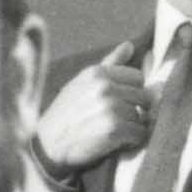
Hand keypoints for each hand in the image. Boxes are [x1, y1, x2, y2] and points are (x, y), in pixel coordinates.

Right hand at [34, 51, 148, 174]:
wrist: (48, 145)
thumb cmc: (66, 114)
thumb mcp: (82, 82)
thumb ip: (110, 63)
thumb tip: (130, 45)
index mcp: (98, 73)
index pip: (137, 78)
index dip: (132, 92)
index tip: (120, 103)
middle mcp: (105, 87)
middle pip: (144, 97)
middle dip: (135, 109)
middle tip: (117, 120)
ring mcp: (110, 108)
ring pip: (142, 116)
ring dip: (132, 127)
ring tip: (113, 131)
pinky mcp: (114, 130)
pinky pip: (140, 133)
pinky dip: (132, 141)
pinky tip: (116, 142)